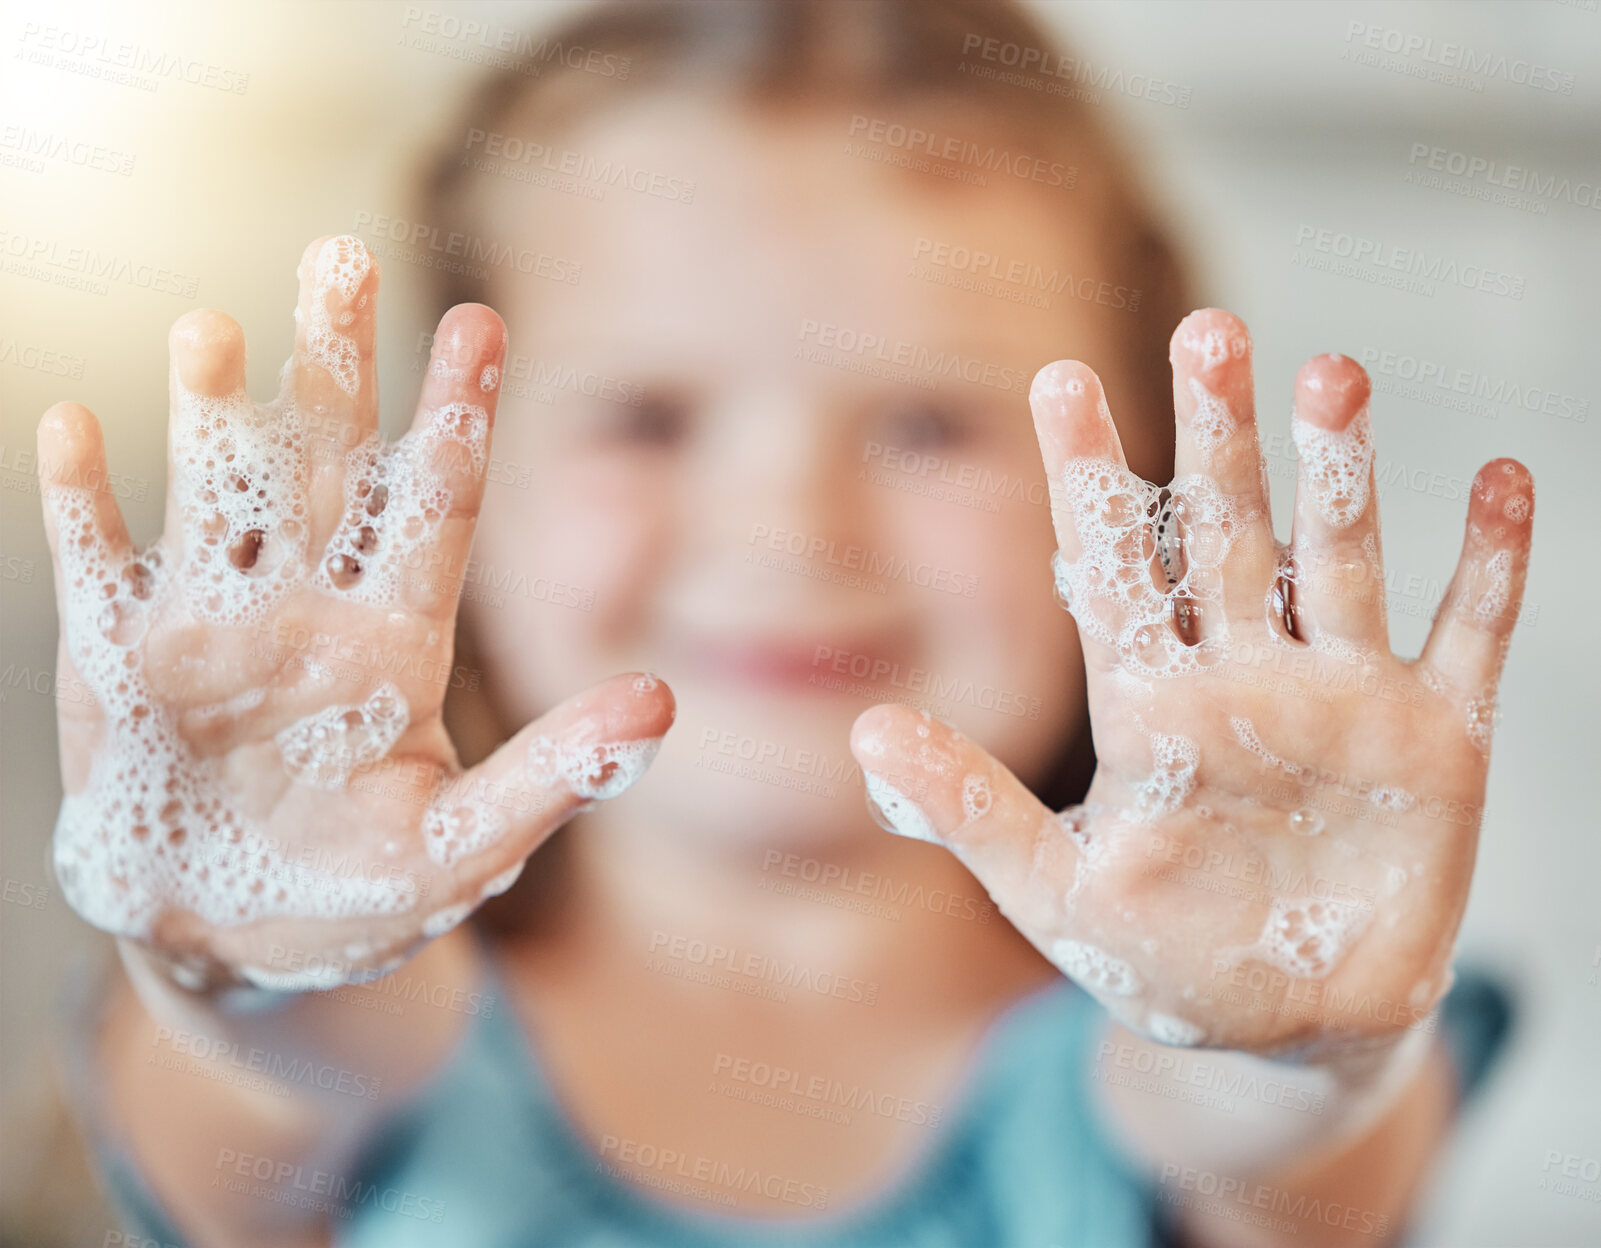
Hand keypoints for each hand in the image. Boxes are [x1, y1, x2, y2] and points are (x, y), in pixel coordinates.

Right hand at [37, 235, 672, 991]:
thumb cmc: (368, 893)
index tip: (483, 320)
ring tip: (215, 329)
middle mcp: (311, 611)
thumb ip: (560, 771)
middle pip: (328, 466)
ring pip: (219, 498)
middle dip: (334, 366)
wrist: (246, 947)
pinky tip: (73, 428)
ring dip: (213, 418)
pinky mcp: (123, 671)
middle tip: (340, 258)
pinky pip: (101, 573)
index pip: (437, 503)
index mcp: (400, 640)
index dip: (457, 412)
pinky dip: (84, 508)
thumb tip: (663, 701)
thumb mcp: (472, 841)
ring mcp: (215, 631)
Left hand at [849, 309, 1532, 1057]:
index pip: (1112, 565)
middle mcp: (1242, 675)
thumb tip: (865, 731)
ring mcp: (1340, 696)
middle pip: (1224, 532)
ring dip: (1340, 470)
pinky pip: (1468, 633)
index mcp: (1148, 704)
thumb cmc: (1159, 957)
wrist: (1284, 1026)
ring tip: (1332, 375)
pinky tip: (1505, 482)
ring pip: (1339, 556)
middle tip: (1208, 331)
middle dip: (1214, 438)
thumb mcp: (1054, 892)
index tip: (1058, 379)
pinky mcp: (1435, 738)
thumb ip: (970, 811)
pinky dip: (1490, 564)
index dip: (1086, 474)